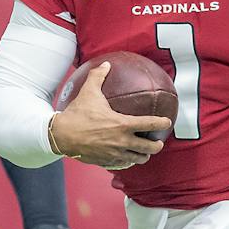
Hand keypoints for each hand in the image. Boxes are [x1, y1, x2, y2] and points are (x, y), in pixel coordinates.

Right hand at [52, 62, 170, 170]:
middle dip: (156, 146)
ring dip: (143, 156)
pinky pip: (122, 164)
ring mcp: (115, 153)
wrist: (61, 136)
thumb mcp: (88, 92)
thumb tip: (106, 64)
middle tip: (157, 143)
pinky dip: (127, 161)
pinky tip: (127, 158)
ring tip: (144, 153)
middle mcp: (122, 141)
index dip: (161, 123)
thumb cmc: (77, 114)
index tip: (167, 122)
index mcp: (122, 124)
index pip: (149, 124)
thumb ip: (98, 77)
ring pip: (137, 158)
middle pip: (148, 148)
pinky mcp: (106, 161)